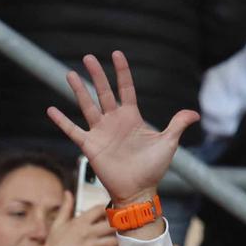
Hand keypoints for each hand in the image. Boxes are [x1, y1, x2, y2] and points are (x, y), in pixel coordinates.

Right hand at [40, 198, 119, 245]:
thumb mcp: (57, 225)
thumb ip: (66, 209)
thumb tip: (68, 193)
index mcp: (80, 222)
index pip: (100, 209)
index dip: (108, 211)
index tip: (111, 215)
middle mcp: (87, 232)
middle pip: (112, 225)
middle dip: (117, 227)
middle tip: (119, 231)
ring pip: (114, 242)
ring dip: (115, 245)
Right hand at [46, 52, 198, 209]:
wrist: (138, 191)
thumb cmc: (153, 168)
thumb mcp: (168, 144)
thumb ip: (177, 125)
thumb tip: (195, 114)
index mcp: (132, 117)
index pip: (125, 88)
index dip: (122, 72)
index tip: (117, 54)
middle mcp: (114, 121)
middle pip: (103, 92)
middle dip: (97, 75)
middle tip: (88, 58)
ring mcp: (100, 132)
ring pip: (87, 106)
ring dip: (78, 90)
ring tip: (70, 74)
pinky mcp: (90, 146)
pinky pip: (73, 131)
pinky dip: (62, 121)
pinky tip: (51, 109)